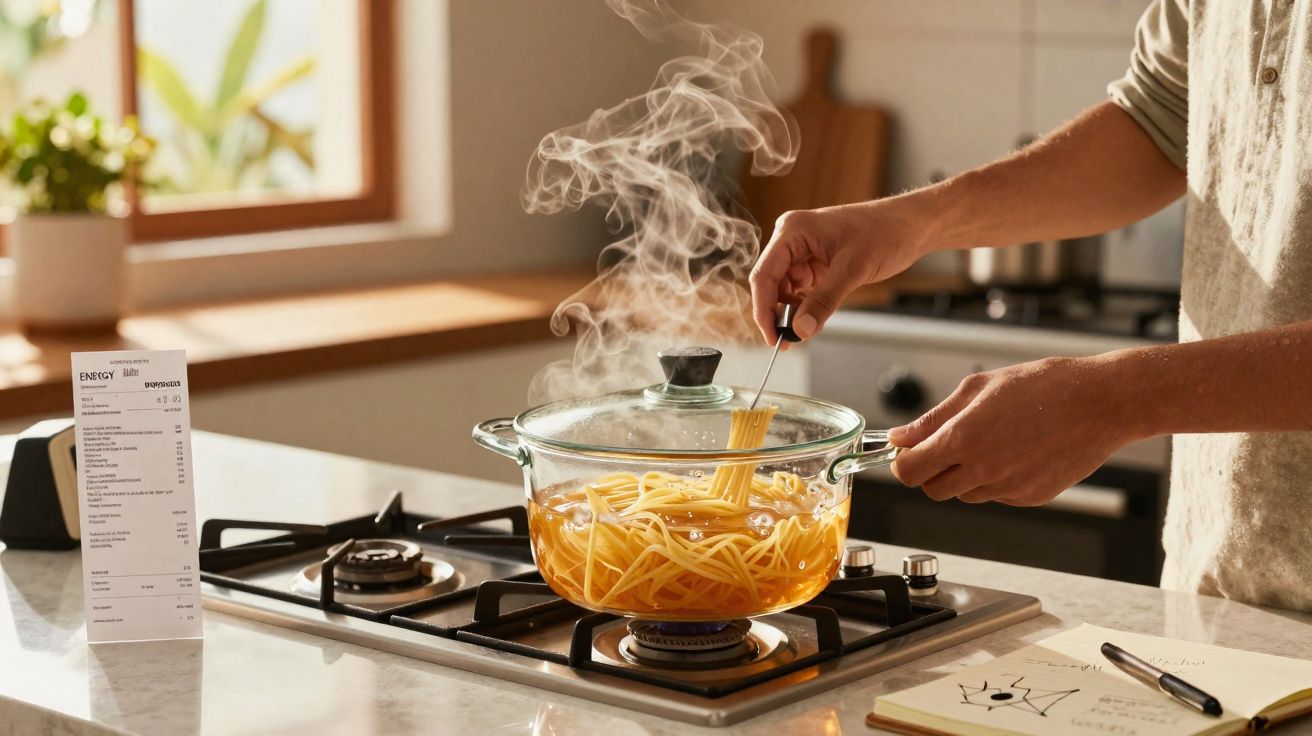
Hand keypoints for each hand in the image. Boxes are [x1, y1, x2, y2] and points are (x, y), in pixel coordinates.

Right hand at [749, 200, 930, 343]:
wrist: (912, 226)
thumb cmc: (885, 233)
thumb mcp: (853, 269)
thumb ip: (823, 300)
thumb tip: (800, 330)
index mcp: (793, 231)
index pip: (764, 275)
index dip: (764, 309)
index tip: (772, 336)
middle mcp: (792, 239)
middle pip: (771, 283)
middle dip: (777, 313)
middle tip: (787, 341)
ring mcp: (803, 251)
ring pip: (784, 289)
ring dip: (791, 312)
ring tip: (804, 332)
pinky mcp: (816, 262)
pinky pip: (801, 289)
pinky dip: (805, 307)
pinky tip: (814, 320)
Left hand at [887, 356, 1135, 505]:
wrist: (1101, 403)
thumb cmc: (1044, 386)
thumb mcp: (979, 388)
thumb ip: (934, 418)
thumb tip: (900, 437)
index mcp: (964, 439)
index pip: (909, 471)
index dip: (904, 461)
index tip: (910, 450)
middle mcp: (983, 470)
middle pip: (932, 490)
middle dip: (932, 470)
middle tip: (949, 443)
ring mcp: (1008, 488)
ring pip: (964, 495)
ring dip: (964, 475)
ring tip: (991, 441)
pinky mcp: (1030, 498)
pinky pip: (996, 495)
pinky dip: (995, 480)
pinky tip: (1016, 451)